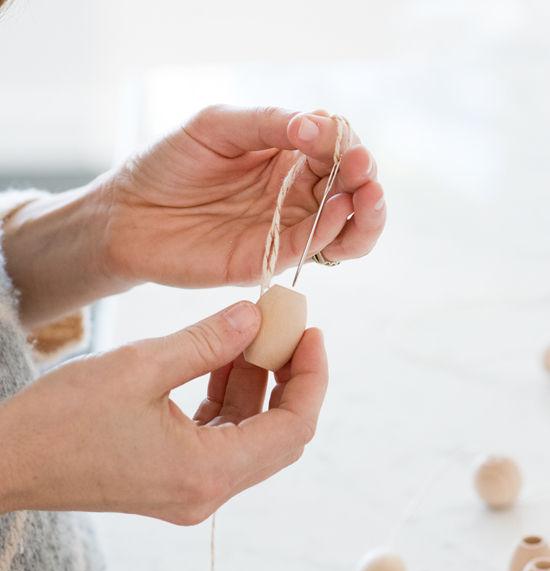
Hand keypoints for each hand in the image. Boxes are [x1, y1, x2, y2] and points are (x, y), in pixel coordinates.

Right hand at [0, 302, 326, 523]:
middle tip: (284, 330)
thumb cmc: (61, 420)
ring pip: (250, 438)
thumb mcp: (140, 367)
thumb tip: (256, 316)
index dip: (311, 378)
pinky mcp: (173, 483)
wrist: (9, 463)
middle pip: (279, 437)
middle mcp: (207, 492)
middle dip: (288, 380)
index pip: (293, 428)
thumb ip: (207, 341)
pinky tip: (217, 363)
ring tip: (246, 337)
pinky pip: (220, 442)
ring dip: (256, 388)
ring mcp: (191, 492)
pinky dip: (226, 403)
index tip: (310, 332)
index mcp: (207, 472)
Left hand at [103, 105, 384, 287]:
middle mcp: (294, 195)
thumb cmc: (169, 163)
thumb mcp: (217, 126)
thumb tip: (316, 126)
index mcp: (287, 157)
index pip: (335, 149)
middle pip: (351, 191)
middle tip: (362, 169)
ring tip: (368, 195)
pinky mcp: (266, 262)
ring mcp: (284, 230)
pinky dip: (329, 232)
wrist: (128, 212)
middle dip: (364, 178)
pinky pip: (308, 249)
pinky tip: (336, 211)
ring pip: (345, 229)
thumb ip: (267, 124)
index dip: (344, 142)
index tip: (333, 133)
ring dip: (365, 214)